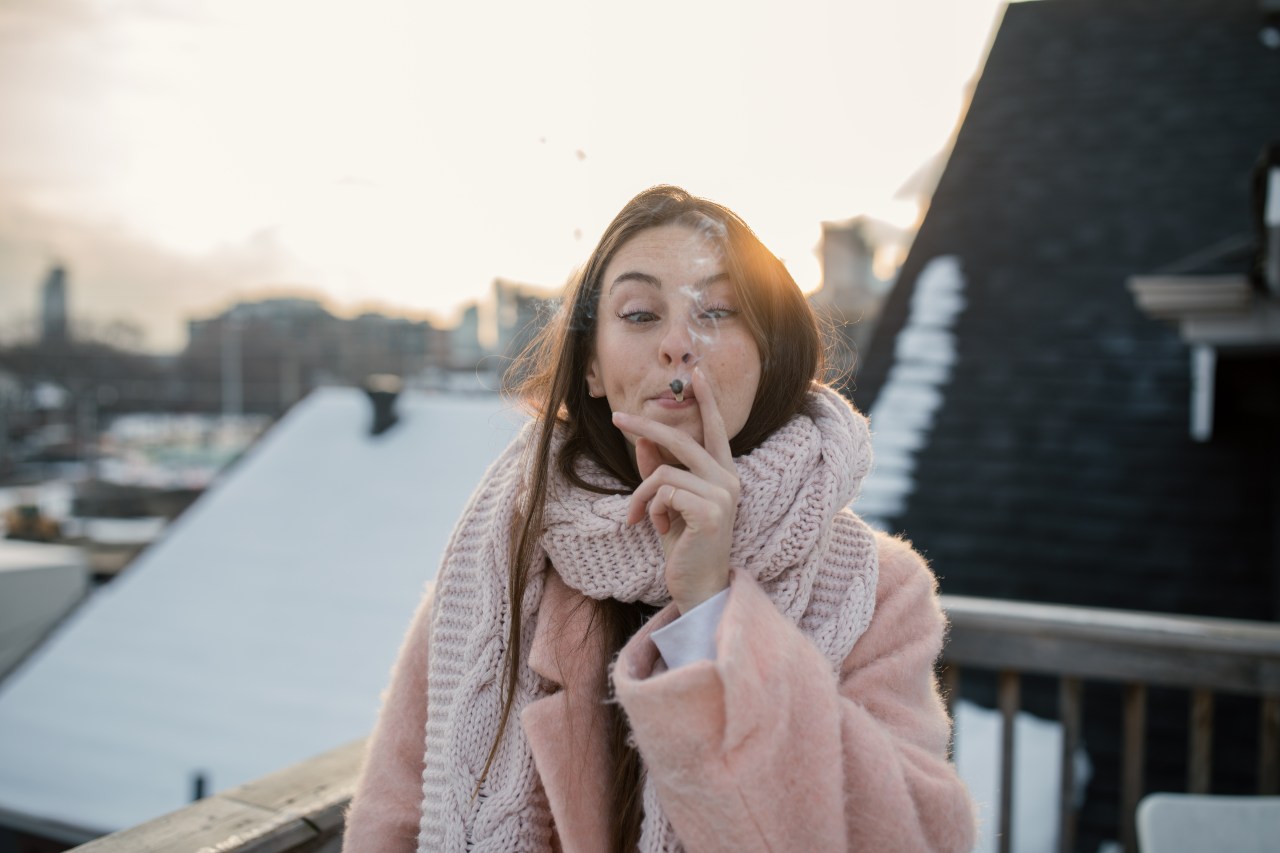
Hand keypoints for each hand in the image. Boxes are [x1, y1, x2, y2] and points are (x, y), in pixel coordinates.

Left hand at [612, 366, 739, 613]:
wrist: (697, 586)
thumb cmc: (684, 546)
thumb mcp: (667, 504)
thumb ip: (659, 471)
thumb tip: (644, 441)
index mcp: (723, 474)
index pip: (715, 429)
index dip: (707, 400)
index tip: (696, 372)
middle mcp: (728, 480)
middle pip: (682, 439)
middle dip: (646, 427)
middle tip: (617, 418)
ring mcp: (722, 495)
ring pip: (663, 473)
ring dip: (642, 497)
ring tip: (641, 518)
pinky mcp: (711, 511)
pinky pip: (663, 492)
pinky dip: (650, 510)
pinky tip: (661, 530)